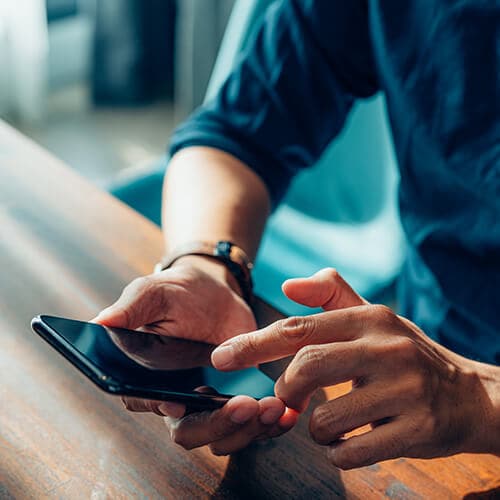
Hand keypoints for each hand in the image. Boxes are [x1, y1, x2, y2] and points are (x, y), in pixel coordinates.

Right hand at [94, 256, 297, 452]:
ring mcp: (207, 404)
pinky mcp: (236, 400)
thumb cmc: (178, 292)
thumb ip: (130, 307)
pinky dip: (267, 425)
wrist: (216, 293)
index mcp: (142, 378)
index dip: (163, 407)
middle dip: (217, 424)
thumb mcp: (153, 292)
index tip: (182, 399)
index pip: (144, 403)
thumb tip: (100, 323)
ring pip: (222, 436)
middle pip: (188, 430)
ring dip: (247, 429)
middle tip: (244, 405)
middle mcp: (173, 398)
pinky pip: (250, 425)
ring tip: (272, 408)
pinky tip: (284, 412)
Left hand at [211, 268, 499, 468]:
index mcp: (370, 318)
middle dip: (288, 390)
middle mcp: (387, 348)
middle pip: (306, 367)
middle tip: (292, 400)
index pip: (299, 328)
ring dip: (316, 428)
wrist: (470, 395)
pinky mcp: (418, 429)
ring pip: (325, 418)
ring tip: (334, 422)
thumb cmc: (408, 355)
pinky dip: (339, 451)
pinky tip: (353, 440)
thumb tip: (287, 284)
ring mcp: (405, 389)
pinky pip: (352, 451)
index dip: (254, 343)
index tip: (220, 357)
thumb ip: (330, 295)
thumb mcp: (374, 317)